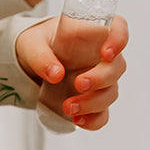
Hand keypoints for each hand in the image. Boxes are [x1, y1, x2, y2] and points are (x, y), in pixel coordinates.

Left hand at [16, 14, 128, 128]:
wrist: (32, 61)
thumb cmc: (37, 43)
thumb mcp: (31, 43)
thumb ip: (41, 56)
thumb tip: (56, 74)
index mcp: (91, 33)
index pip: (118, 28)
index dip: (119, 39)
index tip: (106, 54)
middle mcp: (100, 56)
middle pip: (116, 67)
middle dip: (101, 79)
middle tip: (78, 84)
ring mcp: (100, 79)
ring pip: (111, 92)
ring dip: (93, 102)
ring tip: (68, 107)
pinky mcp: (93, 99)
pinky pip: (103, 113)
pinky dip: (94, 119)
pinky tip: (78, 120)